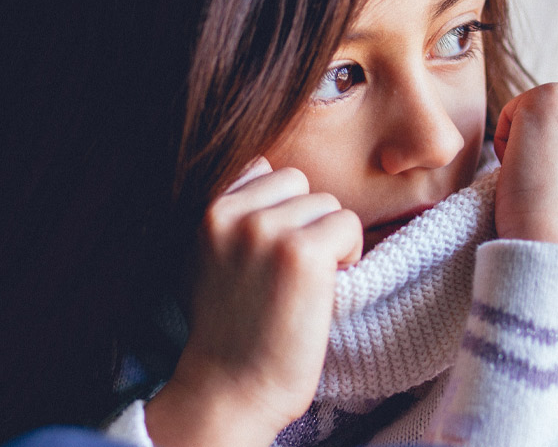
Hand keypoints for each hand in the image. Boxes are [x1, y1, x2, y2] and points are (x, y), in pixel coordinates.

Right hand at [146, 158, 361, 446]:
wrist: (231, 387)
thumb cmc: (228, 329)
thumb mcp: (208, 257)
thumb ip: (235, 214)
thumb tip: (268, 171)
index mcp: (209, 209)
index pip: (265, 170)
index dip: (282, 209)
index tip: (276, 253)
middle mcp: (234, 212)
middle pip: (300, 184)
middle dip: (306, 222)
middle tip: (293, 271)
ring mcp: (267, 229)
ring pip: (328, 203)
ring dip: (329, 240)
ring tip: (307, 283)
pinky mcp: (302, 252)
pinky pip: (349, 225)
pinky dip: (349, 255)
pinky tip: (325, 288)